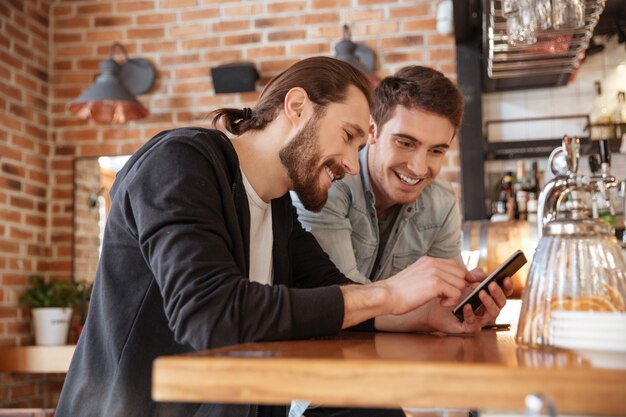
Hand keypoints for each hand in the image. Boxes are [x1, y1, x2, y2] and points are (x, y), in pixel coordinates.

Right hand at [375, 275, 512, 333]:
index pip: (455, 265)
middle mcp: (433, 263)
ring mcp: (434, 272)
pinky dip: (451, 301)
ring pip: (460, 283)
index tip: (462, 288)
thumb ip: (433, 276)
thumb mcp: (417, 278)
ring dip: (455, 295)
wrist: (385, 296)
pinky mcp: (435, 283)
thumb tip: (450, 282)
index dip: (461, 277)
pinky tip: (440, 304)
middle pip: (461, 273)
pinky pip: (456, 292)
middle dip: (461, 287)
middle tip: (452, 298)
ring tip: (443, 302)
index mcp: (428, 260)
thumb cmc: (399, 292)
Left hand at [425, 275, 513, 333]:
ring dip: (488, 302)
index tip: (506, 278)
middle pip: (501, 303)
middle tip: (491, 285)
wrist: (435, 305)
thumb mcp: (463, 281)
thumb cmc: (451, 293)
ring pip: (493, 314)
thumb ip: (473, 276)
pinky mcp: (469, 327)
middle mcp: (488, 309)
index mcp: (489, 296)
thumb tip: (483, 274)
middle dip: (498, 293)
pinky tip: (467, 306)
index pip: (504, 292)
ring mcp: (480, 319)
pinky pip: (474, 323)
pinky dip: (471, 314)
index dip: (507, 286)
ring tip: (481, 293)